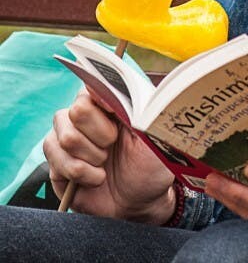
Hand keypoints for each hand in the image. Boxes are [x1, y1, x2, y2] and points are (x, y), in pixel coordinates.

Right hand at [43, 89, 175, 223]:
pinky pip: (57, 162)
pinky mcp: (57, 164)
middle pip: (76, 111)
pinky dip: (81, 174)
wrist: (142, 200)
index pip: (92, 84)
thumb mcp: (153, 132)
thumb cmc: (152, 163)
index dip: (102, 100)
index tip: (116, 115)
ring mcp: (67, 139)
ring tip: (105, 164)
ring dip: (91, 157)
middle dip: (101, 134)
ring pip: (65, 137)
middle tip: (113, 145)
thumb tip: (104, 88)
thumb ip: (133, 106)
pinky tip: (95, 178)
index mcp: (110, 102)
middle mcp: (86, 116)